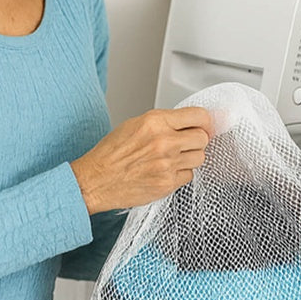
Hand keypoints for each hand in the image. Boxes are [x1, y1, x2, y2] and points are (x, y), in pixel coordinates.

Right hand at [69, 107, 212, 212]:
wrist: (95, 180)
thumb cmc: (111, 153)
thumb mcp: (135, 124)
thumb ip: (164, 122)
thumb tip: (188, 122)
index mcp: (155, 122)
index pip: (198, 116)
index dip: (204, 121)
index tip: (205, 125)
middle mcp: (164, 142)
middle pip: (203, 137)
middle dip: (198, 139)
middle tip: (188, 142)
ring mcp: (167, 164)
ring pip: (200, 157)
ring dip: (191, 157)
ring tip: (175, 158)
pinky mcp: (167, 183)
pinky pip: (189, 175)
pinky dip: (181, 173)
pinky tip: (167, 171)